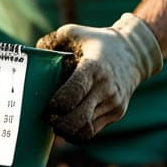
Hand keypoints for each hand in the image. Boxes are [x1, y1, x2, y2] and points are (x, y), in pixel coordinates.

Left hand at [36, 13, 161, 141]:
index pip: (75, 91)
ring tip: (55, 124)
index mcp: (94, 67)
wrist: (134, 53)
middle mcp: (106, 87)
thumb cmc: (97, 42)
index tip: (49, 105)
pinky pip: (93, 131)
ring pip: (86, 129)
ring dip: (67, 131)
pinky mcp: (117, 113)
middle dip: (59, 123)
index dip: (58, 104)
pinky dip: (77, 134)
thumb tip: (32, 56)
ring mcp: (113, 103)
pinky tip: (67, 128)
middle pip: (79, 117)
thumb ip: (52, 42)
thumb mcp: (74, 32)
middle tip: (47, 118)